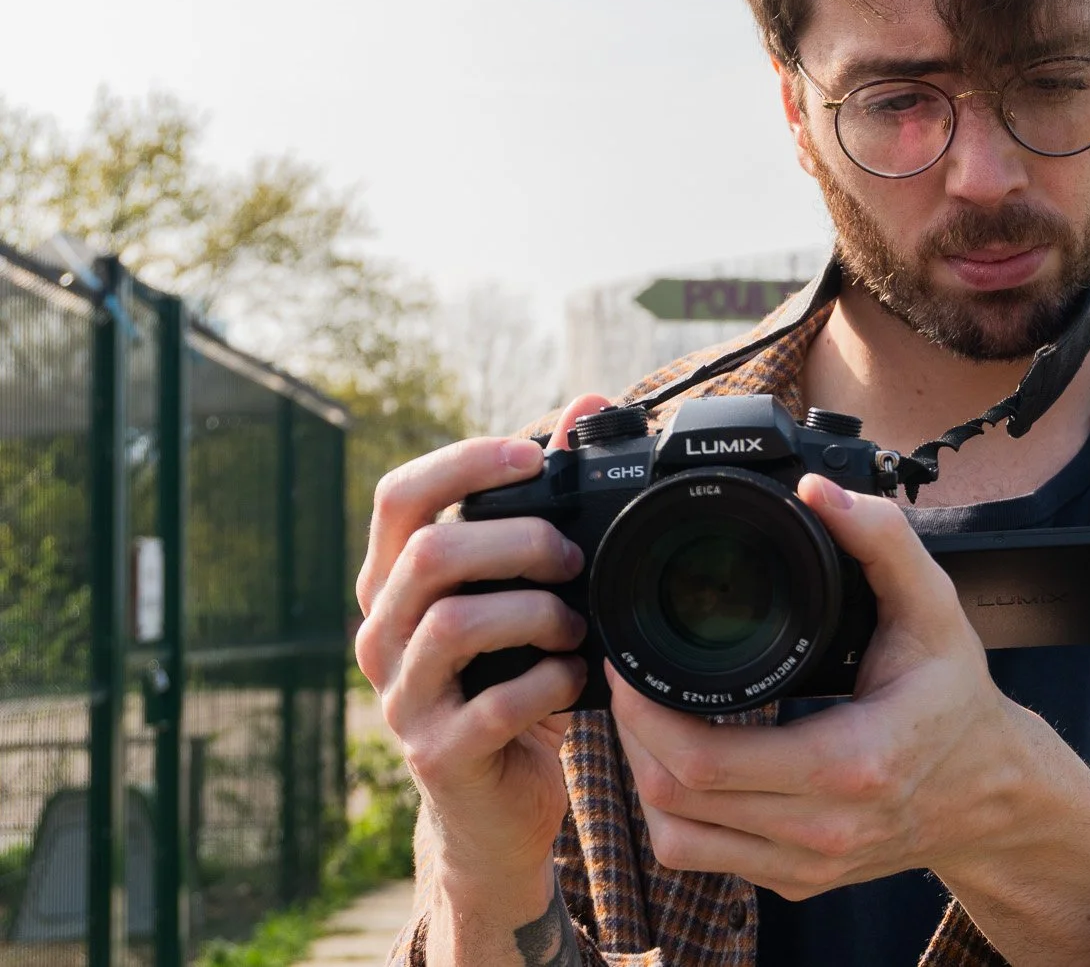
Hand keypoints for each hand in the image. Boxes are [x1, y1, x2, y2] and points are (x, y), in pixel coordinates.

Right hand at [354, 393, 611, 905]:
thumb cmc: (514, 680)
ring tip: (576, 625)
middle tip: (573, 557)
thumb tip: (587, 404)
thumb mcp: (525, 591)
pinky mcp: (437, 754)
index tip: (533, 457)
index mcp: (395, 584)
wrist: (498, 806)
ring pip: (454, 623)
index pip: (398, 496)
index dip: (463, 463)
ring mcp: (402, 698)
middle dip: (517, 540)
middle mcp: (382, 634)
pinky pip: (491, 705)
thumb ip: (547, 505)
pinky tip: (575, 680)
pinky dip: (549, 684)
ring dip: (536, 612)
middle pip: (430, 552)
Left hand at [609, 475, 1089, 965]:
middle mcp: (823, 827)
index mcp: (850, 763)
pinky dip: (674, 811)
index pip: (705, 761)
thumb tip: (819, 492)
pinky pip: (703, 855)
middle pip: (675, 798)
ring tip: (647, 720)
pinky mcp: (796, 881)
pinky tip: (679, 764)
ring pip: (676, 836)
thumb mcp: (935, 608)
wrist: (992, 793)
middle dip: (630, 734)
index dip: (646, 714)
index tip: (631, 664)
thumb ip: (881, 540)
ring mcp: (807, 865)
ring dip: (643, 776)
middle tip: (627, 681)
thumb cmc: (958, 699)